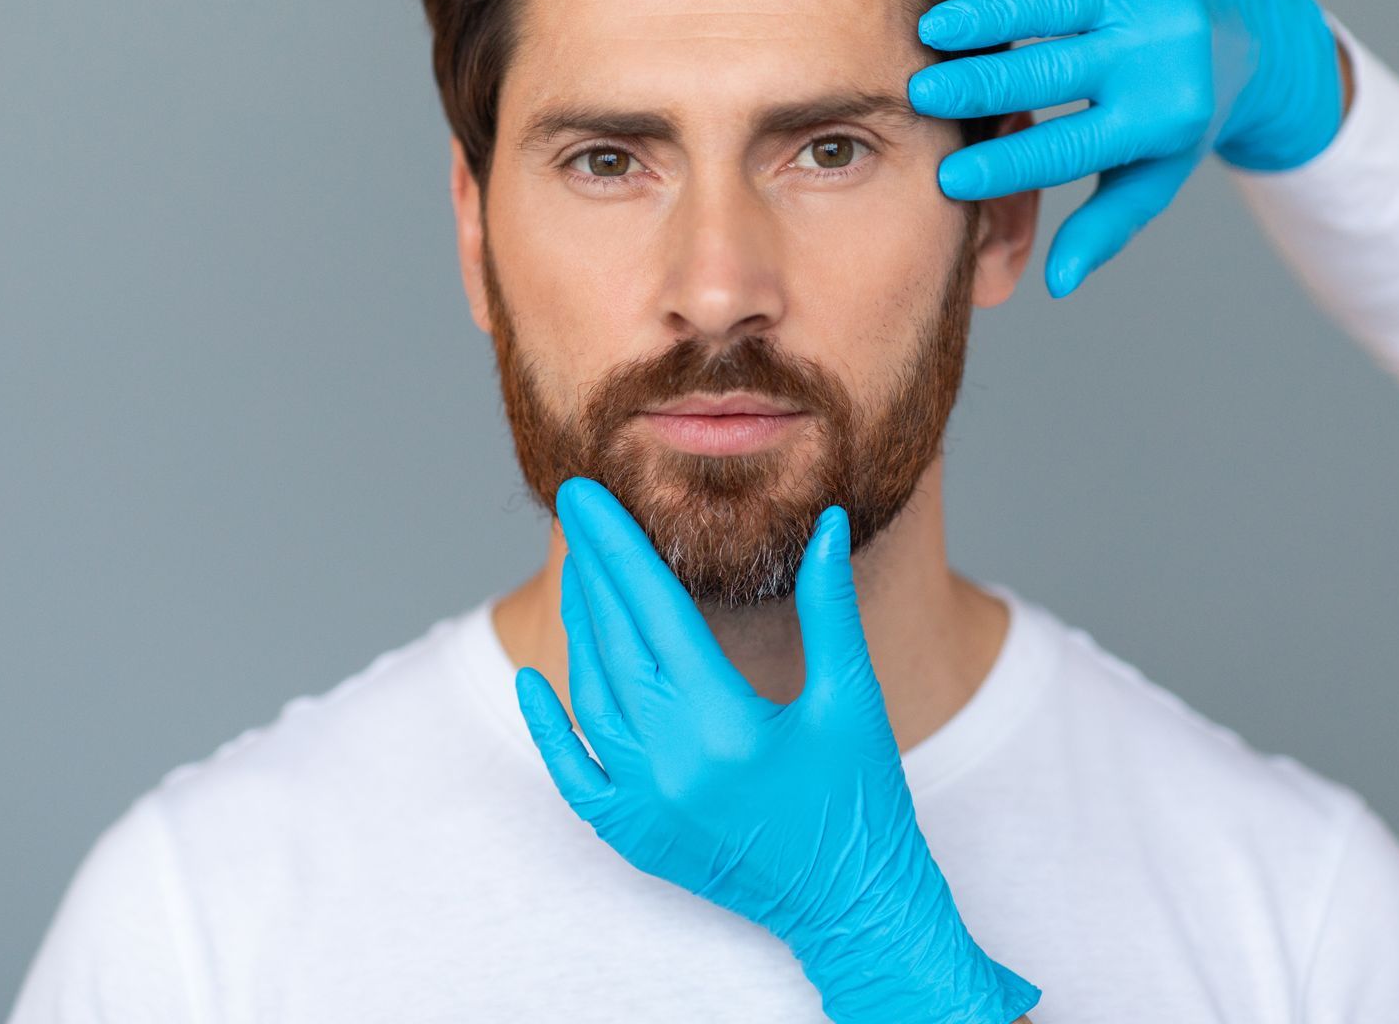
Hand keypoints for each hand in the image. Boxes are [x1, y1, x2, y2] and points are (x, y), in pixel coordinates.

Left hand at [514, 476, 1039, 1023]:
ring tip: (581, 573)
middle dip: (593, 569)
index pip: (655, 610)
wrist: (855, 905)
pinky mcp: (635, 836)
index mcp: (726, 724)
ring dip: (582, 630)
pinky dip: (549, 727)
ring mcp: (646, 805)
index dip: (620, 546)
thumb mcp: (851, 696)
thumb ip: (829, 606)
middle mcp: (673, 765)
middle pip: (616, 644)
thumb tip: (825, 522)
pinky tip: (534, 680)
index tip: (589, 494)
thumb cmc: (863, 799)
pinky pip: (575, 774)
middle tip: (575, 508)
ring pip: (592, 697)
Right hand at [909, 0, 1343, 296]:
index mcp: (1160, 118)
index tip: (947, 177)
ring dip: (990, 16)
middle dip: (982, 84)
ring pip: (1058, 3)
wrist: (1249, 36)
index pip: (1070, 147)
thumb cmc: (1177, 118)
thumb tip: (1057, 284)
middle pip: (1055, 71)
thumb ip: (1104, 229)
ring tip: (933, 29)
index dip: (1008, 166)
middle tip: (918, 94)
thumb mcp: (1151, 178)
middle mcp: (1160, 52)